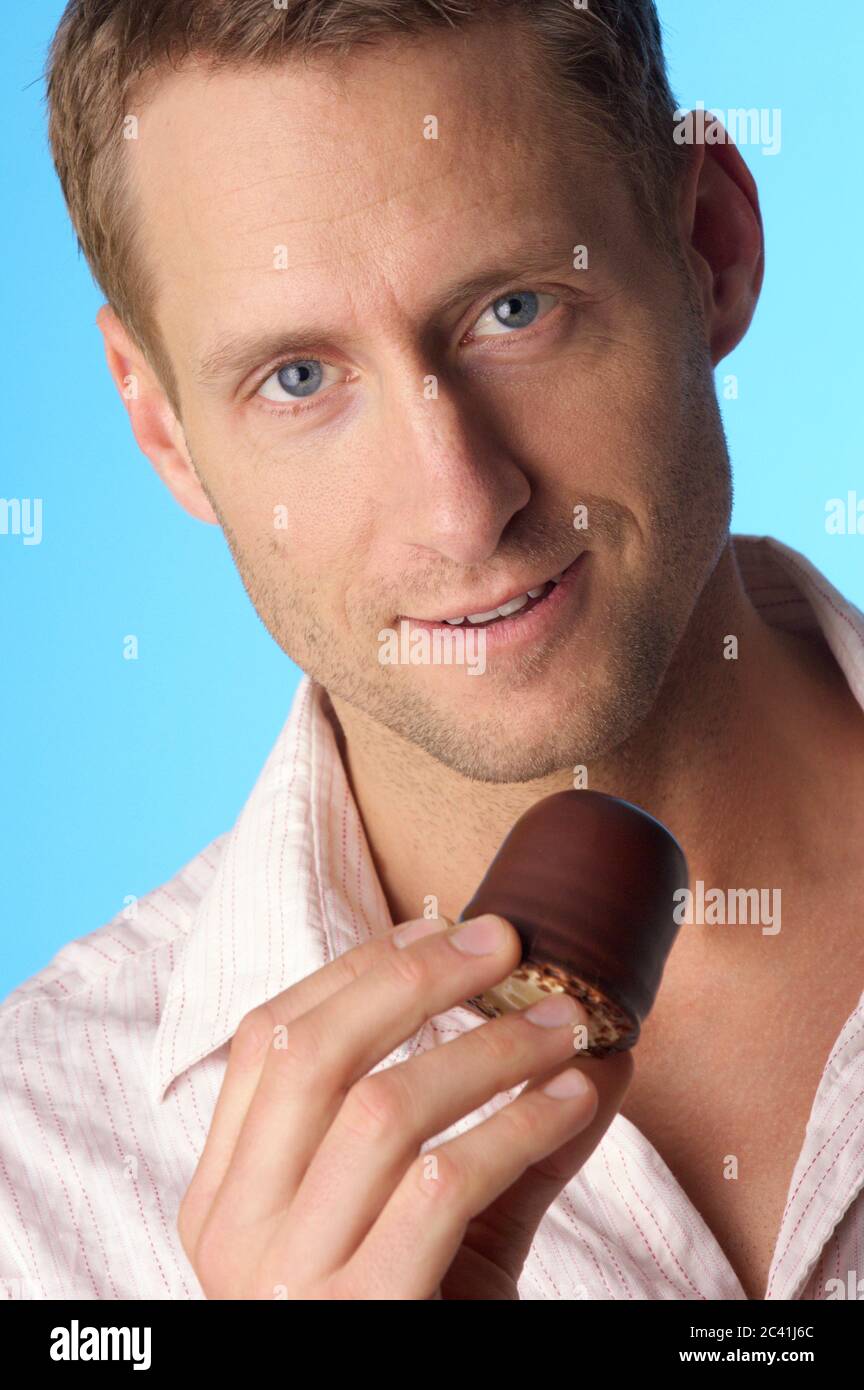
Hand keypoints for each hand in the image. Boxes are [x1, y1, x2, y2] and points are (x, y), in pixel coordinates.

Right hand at [178, 913, 633, 1298]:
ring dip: (489, 1047)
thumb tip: (590, 1041)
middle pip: (312, 1053)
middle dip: (414, 979)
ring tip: (565, 1024)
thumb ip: (492, 1135)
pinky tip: (574, 1100)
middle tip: (504, 945)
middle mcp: (234, 1232)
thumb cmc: (415, 1320)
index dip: (352, 969)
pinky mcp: (361, 1316)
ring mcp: (289, 1282)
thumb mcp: (426, 1227)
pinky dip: (519, 1124)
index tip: (434, 927)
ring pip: (383, 1108)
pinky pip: (442, 1183)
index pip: (267, 1042)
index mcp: (223, 1194)